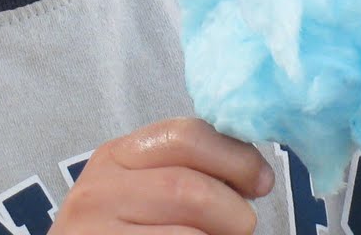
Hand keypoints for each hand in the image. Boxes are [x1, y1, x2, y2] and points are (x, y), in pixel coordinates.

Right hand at [53, 118, 274, 233]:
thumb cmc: (124, 226)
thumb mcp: (141, 187)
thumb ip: (182, 170)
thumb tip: (252, 172)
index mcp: (116, 156)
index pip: (183, 135)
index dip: (234, 157)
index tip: (261, 181)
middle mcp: (101, 190)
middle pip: (188, 188)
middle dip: (232, 209)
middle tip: (243, 225)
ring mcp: (99, 231)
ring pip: (189, 233)